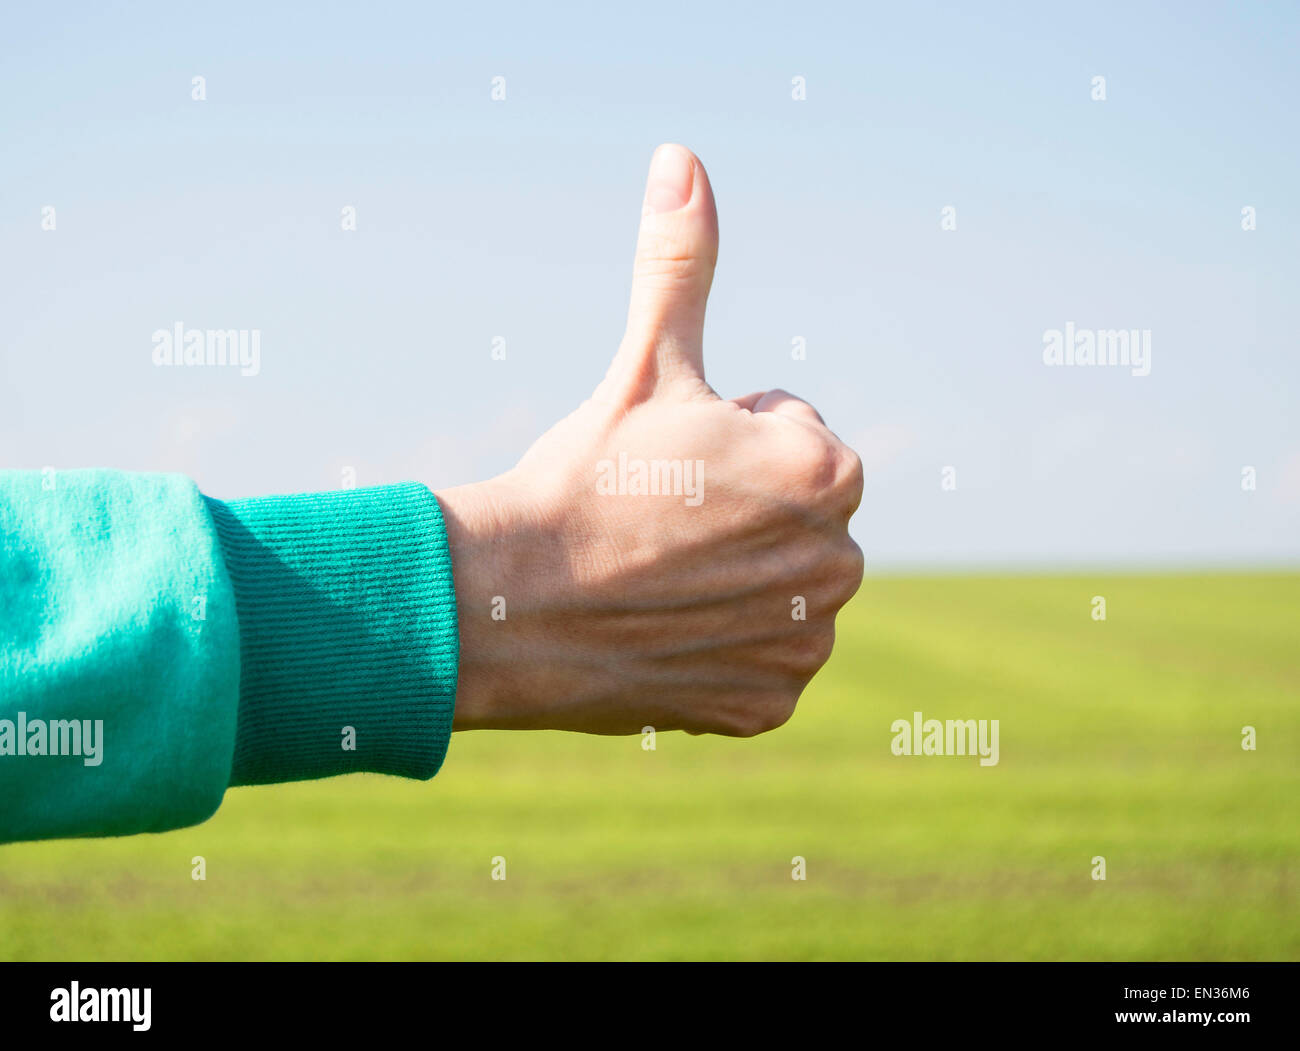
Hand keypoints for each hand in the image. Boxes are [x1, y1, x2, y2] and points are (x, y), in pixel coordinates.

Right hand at [437, 144, 863, 736]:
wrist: (509, 604)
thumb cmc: (580, 478)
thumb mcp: (643, 365)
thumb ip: (681, 267)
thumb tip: (682, 160)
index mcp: (825, 470)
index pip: (799, 441)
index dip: (728, 445)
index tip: (669, 468)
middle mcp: (840, 564)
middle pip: (799, 519)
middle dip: (740, 513)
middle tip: (657, 522)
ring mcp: (804, 644)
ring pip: (784, 591)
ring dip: (736, 580)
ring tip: (657, 578)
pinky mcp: (767, 704)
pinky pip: (763, 662)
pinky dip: (722, 650)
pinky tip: (665, 633)